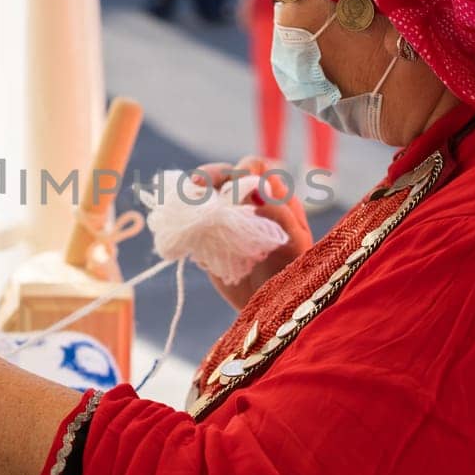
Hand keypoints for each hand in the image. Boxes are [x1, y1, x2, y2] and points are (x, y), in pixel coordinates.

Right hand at [192, 156, 312, 309]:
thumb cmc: (293, 274)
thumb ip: (281, 215)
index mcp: (274, 197)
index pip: (255, 168)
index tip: (231, 192)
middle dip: (209, 176)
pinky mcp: (208, 237)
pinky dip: (183, 220)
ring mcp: (226, 218)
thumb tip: (259, 187)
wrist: (272, 306)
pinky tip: (178, 227)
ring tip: (182, 205)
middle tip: (195, 185)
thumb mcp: (295, 245)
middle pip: (225, 174)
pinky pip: (192, 221)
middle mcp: (248, 201)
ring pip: (205, 194)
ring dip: (192, 196)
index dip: (242, 171)